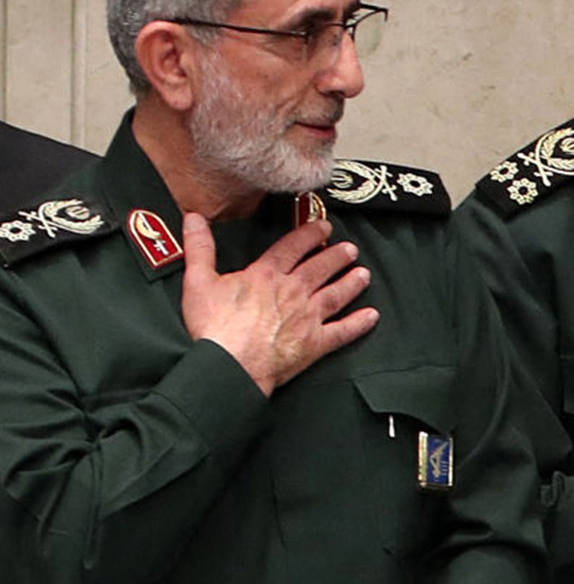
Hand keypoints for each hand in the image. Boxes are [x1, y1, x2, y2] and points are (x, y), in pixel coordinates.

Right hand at [180, 214, 376, 394]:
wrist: (230, 364)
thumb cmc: (214, 326)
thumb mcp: (199, 281)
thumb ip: (200, 247)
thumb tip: (193, 219)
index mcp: (267, 275)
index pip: (293, 247)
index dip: (310, 234)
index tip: (323, 227)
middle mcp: (293, 292)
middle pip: (320, 268)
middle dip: (337, 256)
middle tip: (351, 249)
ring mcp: (307, 317)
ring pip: (336, 294)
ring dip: (351, 283)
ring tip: (364, 274)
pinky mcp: (315, 343)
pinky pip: (343, 331)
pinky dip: (359, 324)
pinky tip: (372, 316)